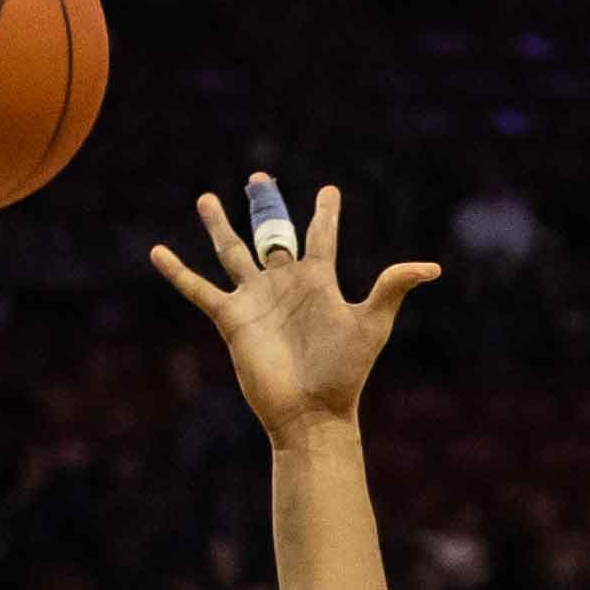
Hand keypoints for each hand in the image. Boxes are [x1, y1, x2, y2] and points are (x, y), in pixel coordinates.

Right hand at [149, 181, 439, 441]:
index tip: (328, 190)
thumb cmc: (345, 372)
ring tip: (206, 198)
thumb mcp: (371, 324)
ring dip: (220, 226)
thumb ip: (392, 288)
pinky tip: (158, 252)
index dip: (325, 213)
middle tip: (259, 177)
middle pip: (272, 233)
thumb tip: (431, 268)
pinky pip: (199, 290)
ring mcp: (256, 300)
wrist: (310, 412)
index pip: (321, 236)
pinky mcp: (232, 319)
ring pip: (233, 252)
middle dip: (266, 205)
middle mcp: (285, 284)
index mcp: (319, 280)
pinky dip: (178, 272)